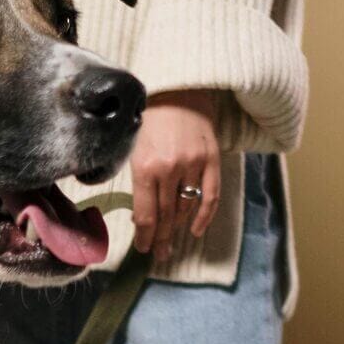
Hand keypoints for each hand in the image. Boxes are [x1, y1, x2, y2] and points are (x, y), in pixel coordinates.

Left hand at [130, 90, 222, 260]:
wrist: (177, 90)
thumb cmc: (147, 119)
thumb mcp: (132, 149)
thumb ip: (137, 182)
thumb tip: (140, 216)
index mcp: (145, 167)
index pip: (147, 214)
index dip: (146, 236)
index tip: (143, 248)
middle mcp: (170, 169)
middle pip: (166, 215)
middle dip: (160, 238)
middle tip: (158, 254)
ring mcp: (193, 165)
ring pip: (186, 207)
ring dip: (178, 228)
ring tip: (171, 243)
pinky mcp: (212, 159)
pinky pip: (211, 196)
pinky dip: (204, 216)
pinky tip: (195, 231)